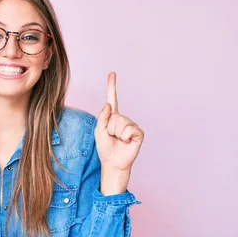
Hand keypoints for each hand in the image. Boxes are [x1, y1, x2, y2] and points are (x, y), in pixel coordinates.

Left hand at [94, 72, 143, 192]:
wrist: (112, 163)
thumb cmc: (105, 148)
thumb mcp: (99, 131)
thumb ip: (102, 117)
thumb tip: (109, 105)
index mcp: (112, 116)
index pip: (112, 98)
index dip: (112, 86)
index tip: (112, 73)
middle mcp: (123, 119)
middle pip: (115, 116)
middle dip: (110, 128)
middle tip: (112, 137)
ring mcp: (132, 125)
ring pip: (121, 123)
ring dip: (116, 134)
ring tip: (118, 140)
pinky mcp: (138, 133)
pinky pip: (129, 129)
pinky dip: (124, 137)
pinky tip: (125, 142)